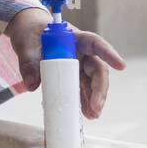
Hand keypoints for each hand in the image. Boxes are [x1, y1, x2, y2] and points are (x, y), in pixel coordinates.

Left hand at [5, 7, 125, 118]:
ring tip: (92, 115)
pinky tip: (85, 112)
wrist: (26, 34)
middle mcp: (80, 52)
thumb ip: (29, 62)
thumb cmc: (29, 32)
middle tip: (96, 106)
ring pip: (91, 82)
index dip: (108, 53)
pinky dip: (83, 101)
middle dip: (99, 89)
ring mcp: (77, 65)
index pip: (95, 43)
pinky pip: (80, 89)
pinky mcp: (71, 76)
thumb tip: (32, 84)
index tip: (120, 65)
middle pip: (96, 69)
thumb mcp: (26, 44)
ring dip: (93, 99)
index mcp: (74, 38)